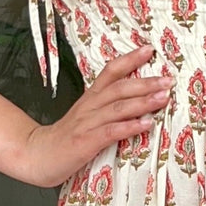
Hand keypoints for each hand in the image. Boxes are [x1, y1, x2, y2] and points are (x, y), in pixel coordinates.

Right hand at [18, 45, 170, 187]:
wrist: (37, 155)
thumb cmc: (66, 139)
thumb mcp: (86, 117)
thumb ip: (107, 108)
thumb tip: (137, 102)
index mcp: (91, 98)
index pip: (110, 72)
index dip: (130, 59)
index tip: (150, 50)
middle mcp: (90, 106)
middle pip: (120, 88)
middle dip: (146, 82)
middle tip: (168, 79)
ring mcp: (87, 123)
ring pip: (118, 107)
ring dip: (143, 101)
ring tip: (164, 97)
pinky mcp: (85, 142)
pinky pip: (111, 132)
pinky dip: (129, 127)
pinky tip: (146, 124)